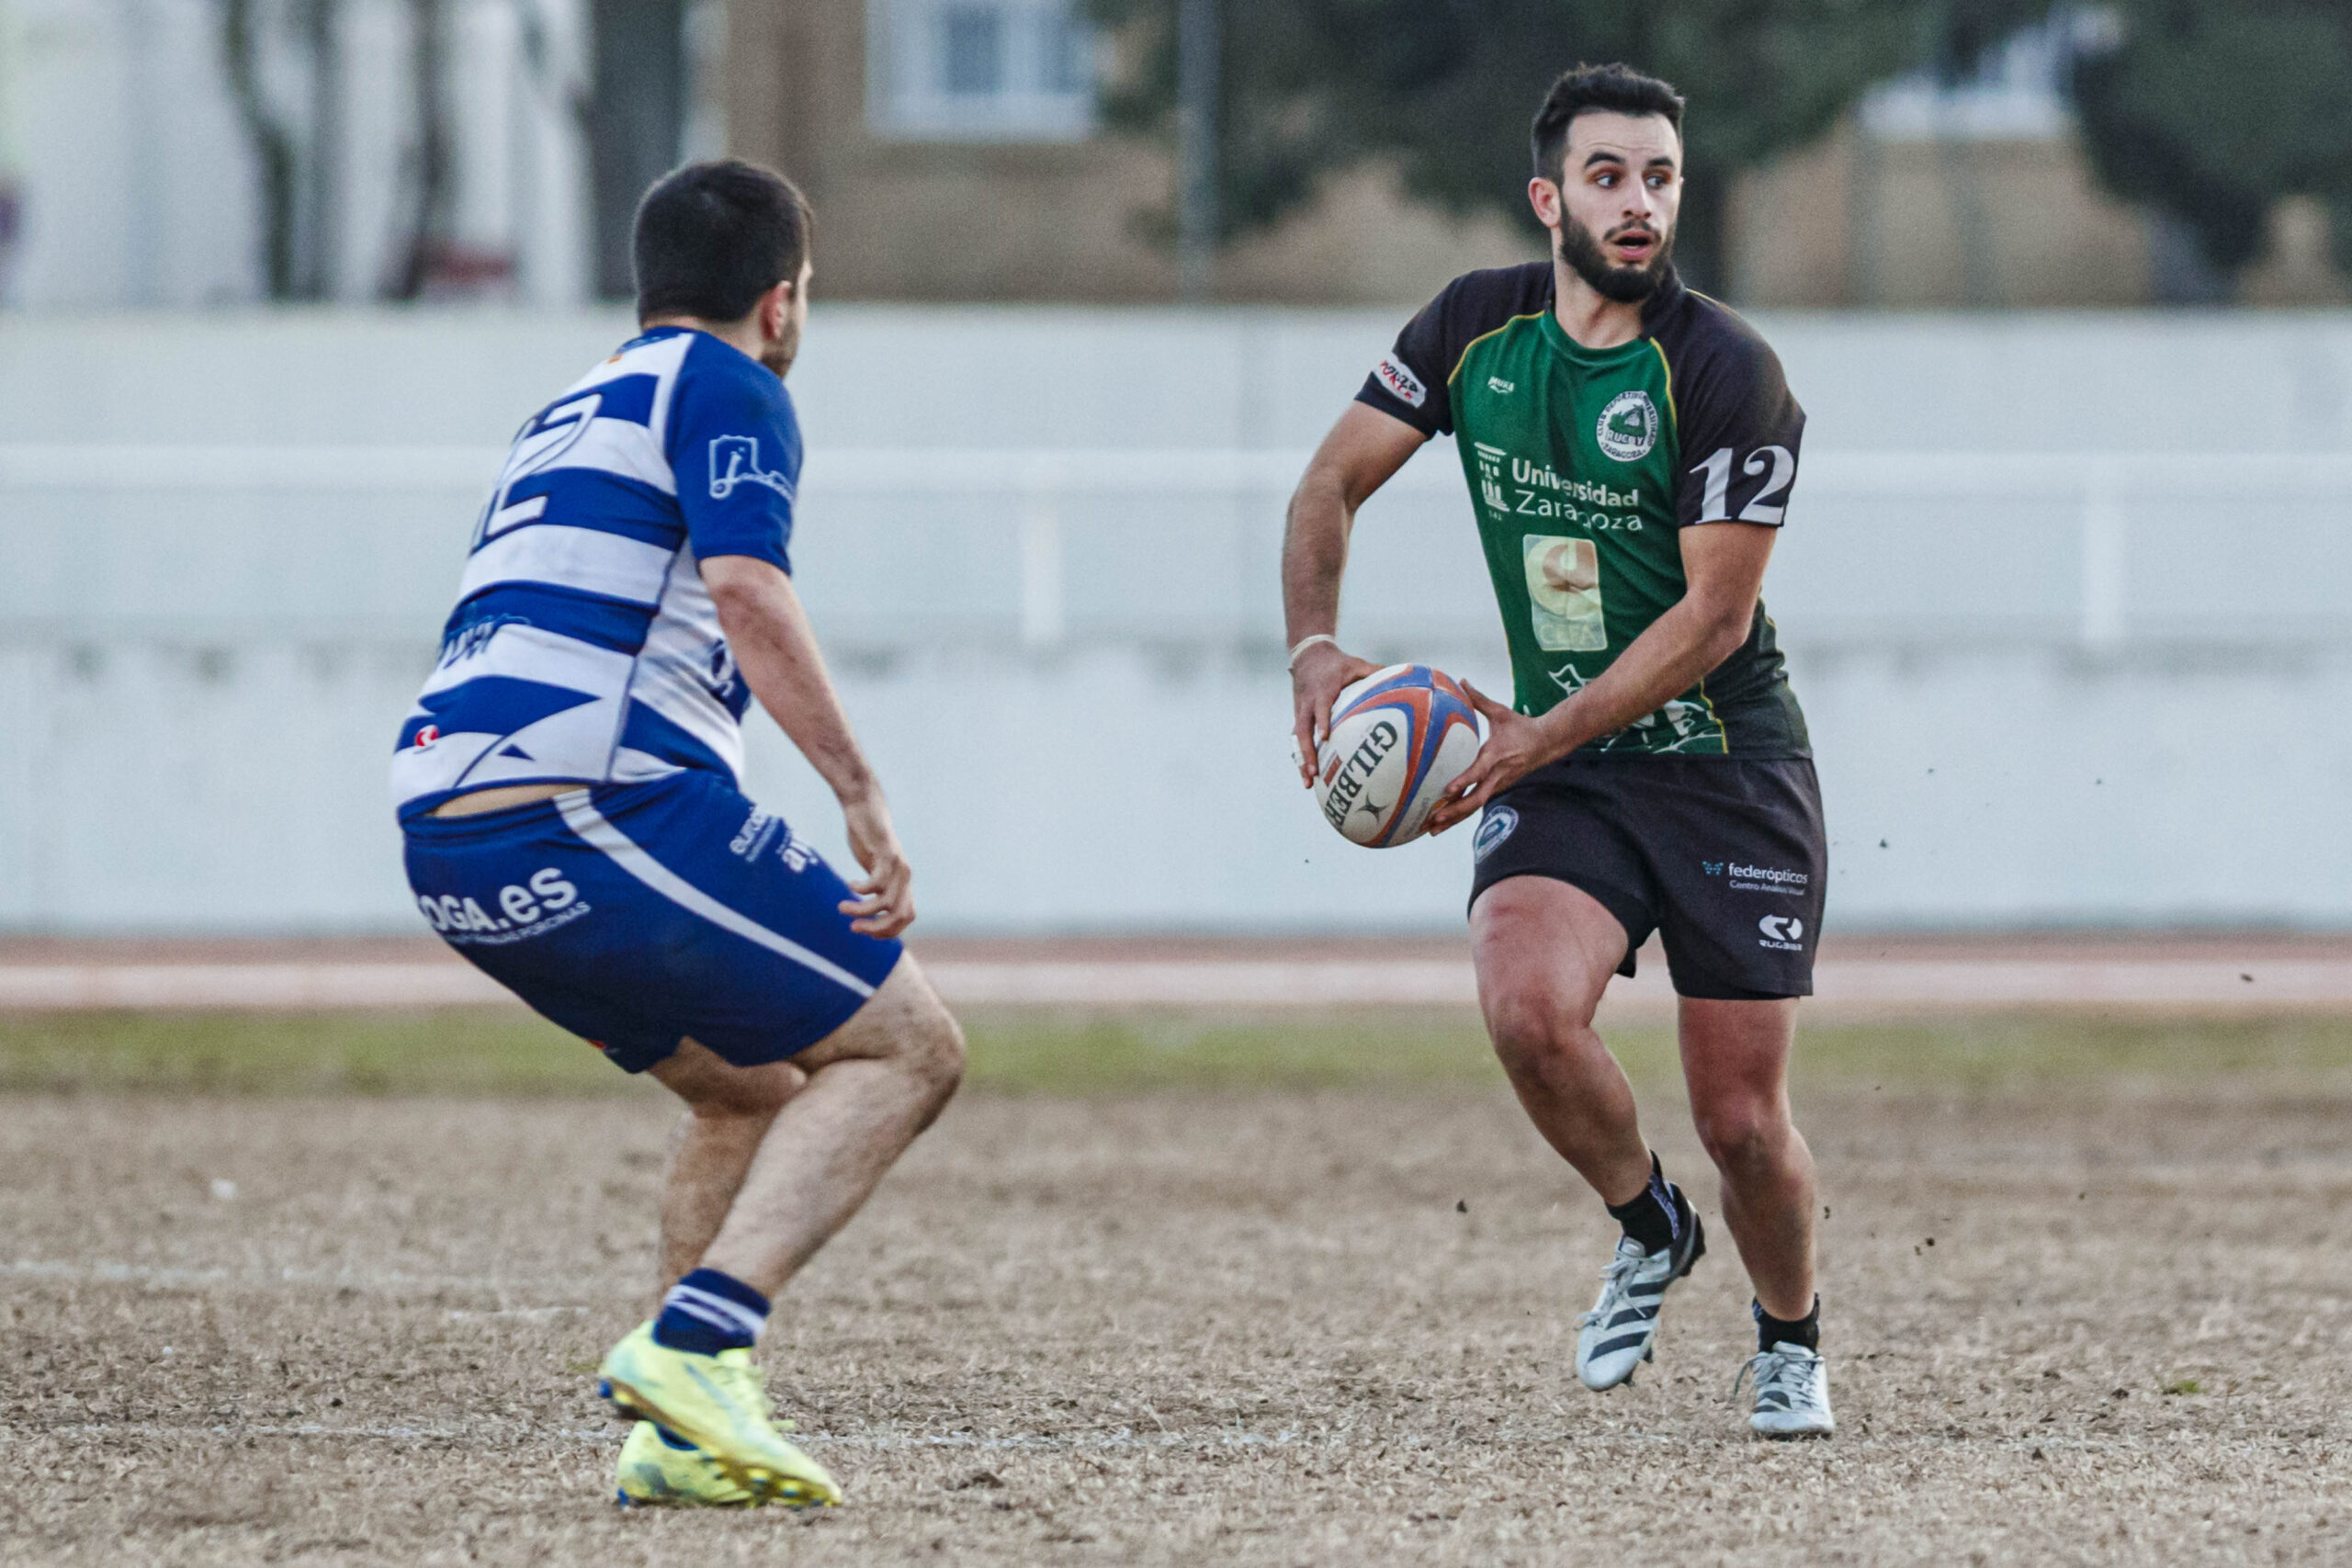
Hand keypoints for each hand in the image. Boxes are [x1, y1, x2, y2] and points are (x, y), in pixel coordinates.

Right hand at [837, 791, 915, 937]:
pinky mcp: (885, 853)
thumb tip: (867, 908)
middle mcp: (905, 876)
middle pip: (901, 915)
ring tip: (842, 907)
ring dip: (862, 910)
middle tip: (854, 928)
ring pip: (887, 902)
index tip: (867, 930)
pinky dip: (862, 889)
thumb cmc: (867, 840)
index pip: (907, 916)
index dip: (890, 929)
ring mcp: (897, 865)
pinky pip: (877, 882)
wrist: (865, 808)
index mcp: (903, 882)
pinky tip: (850, 884)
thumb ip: (876, 886)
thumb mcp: (873, 867)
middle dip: (878, 928)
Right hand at [1289, 640, 1380, 786]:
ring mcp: (1301, 712)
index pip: (1320, 707)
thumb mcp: (1355, 664)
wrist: (1308, 655)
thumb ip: (1375, 671)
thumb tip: (1401, 675)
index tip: (1324, 737)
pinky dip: (1301, 757)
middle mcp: (1308, 704)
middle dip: (1307, 752)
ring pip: (1296, 739)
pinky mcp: (1299, 718)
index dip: (1321, 721)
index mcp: (1322, 690)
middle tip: (1314, 771)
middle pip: (1302, 730)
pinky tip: (1308, 776)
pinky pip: (1297, 740)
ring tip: (1308, 783)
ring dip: (1302, 761)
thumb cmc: (1336, 663)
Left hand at [1424, 681, 1560, 834]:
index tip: (1448, 789)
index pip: (1479, 771)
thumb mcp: (1500, 712)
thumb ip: (1479, 699)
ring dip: (1453, 818)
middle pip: (1475, 799)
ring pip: (1474, 806)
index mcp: (1496, 756)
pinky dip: (1460, 814)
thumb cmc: (1521, 727)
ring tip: (1432, 829)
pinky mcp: (1496, 789)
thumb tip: (1461, 681)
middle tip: (1433, 819)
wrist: (1546, 743)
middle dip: (1454, 811)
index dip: (1464, 780)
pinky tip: (1443, 822)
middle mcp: (1497, 775)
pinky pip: (1476, 804)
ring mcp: (1497, 785)